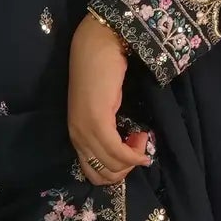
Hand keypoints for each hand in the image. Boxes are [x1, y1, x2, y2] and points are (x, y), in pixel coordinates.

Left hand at [67, 10, 154, 184]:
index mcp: (77, 135)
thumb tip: (126, 149)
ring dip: (134, 156)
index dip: (118, 172)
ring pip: (113, 166)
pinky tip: (144, 138)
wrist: (98, 45)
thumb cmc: (102, 72)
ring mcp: (85, 130)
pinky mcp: (96, 121)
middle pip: (104, 175)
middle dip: (127, 168)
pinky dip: (134, 152)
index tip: (132, 151)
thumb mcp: (103, 109)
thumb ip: (107, 130)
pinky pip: (117, 151)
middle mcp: (77, 137)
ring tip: (142, 136)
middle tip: (139, 145)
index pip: (94, 174)